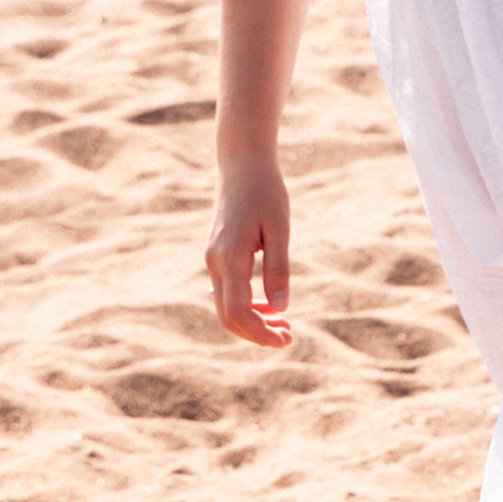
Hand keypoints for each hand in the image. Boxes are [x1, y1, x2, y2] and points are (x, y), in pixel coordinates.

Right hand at [206, 151, 293, 345]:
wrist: (242, 163)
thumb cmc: (265, 191)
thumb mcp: (279, 228)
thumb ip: (278, 269)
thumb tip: (282, 309)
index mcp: (230, 258)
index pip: (239, 313)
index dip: (261, 333)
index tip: (288, 338)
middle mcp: (215, 262)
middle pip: (229, 317)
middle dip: (257, 333)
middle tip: (289, 336)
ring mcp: (213, 259)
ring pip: (226, 306)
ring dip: (253, 321)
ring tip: (284, 325)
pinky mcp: (217, 254)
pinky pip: (227, 292)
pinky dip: (247, 305)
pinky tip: (270, 305)